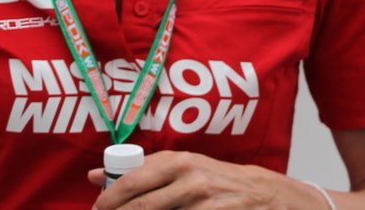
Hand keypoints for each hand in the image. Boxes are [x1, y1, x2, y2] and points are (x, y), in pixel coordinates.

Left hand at [88, 151, 329, 209]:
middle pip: (140, 206)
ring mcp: (205, 202)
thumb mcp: (186, 168)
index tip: (98, 209)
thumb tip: (95, 176)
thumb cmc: (221, 181)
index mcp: (180, 160)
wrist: (268, 196)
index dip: (109, 199)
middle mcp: (191, 178)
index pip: (132, 180)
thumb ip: (144, 171)